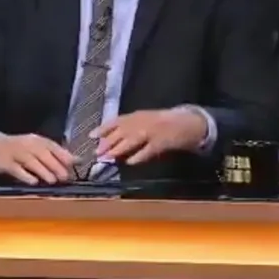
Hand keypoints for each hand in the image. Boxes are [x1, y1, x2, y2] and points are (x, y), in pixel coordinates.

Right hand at [0, 133, 74, 184]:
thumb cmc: (17, 149)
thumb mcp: (36, 147)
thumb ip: (56, 153)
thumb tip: (78, 160)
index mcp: (36, 140)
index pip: (52, 146)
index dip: (63, 156)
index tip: (73, 165)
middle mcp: (26, 144)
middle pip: (43, 154)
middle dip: (55, 165)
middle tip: (64, 177)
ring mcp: (14, 153)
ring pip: (31, 161)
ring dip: (43, 171)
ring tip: (52, 180)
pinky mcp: (4, 162)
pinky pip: (15, 169)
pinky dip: (25, 175)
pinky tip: (33, 182)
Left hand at [93, 107, 207, 164]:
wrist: (188, 122)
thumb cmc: (165, 122)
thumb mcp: (145, 119)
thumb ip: (129, 127)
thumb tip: (110, 140)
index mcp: (137, 116)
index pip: (116, 121)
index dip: (103, 128)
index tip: (90, 136)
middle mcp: (142, 122)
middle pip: (121, 132)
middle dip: (107, 142)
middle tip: (96, 152)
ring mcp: (152, 131)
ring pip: (131, 140)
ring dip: (118, 149)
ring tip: (107, 157)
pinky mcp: (162, 142)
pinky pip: (147, 150)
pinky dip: (138, 156)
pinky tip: (129, 162)